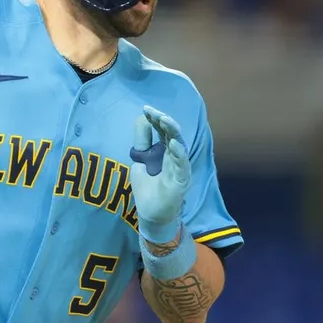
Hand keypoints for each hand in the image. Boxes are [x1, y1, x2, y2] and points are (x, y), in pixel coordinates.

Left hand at [129, 105, 190, 243]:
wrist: (151, 213)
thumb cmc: (148, 187)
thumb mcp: (140, 160)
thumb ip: (142, 141)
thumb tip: (142, 119)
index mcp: (165, 150)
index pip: (163, 130)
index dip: (156, 119)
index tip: (146, 109)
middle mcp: (175, 156)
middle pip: (173, 135)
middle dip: (165, 122)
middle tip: (155, 112)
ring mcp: (179, 168)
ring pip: (180, 146)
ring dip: (173, 132)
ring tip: (165, 120)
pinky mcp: (182, 181)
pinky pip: (183, 165)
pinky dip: (179, 154)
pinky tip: (175, 143)